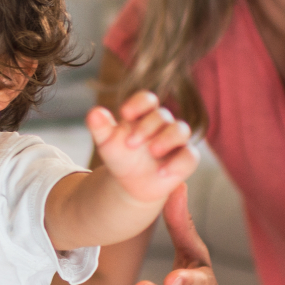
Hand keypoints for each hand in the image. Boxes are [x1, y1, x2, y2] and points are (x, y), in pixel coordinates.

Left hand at [88, 90, 196, 205]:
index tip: (125, 113)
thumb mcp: (107, 143)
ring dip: (167, 139)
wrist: (129, 184)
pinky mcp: (185, 160)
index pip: (147, 100)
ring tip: (152, 151)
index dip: (138, 103)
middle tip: (130, 144)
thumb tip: (94, 112)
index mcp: (144, 115)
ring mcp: (176, 142)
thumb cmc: (121, 157)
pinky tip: (161, 173)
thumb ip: (100, 127)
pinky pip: (190, 157)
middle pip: (162, 115)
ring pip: (181, 130)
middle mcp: (163, 125)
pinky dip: (178, 164)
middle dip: (146, 127)